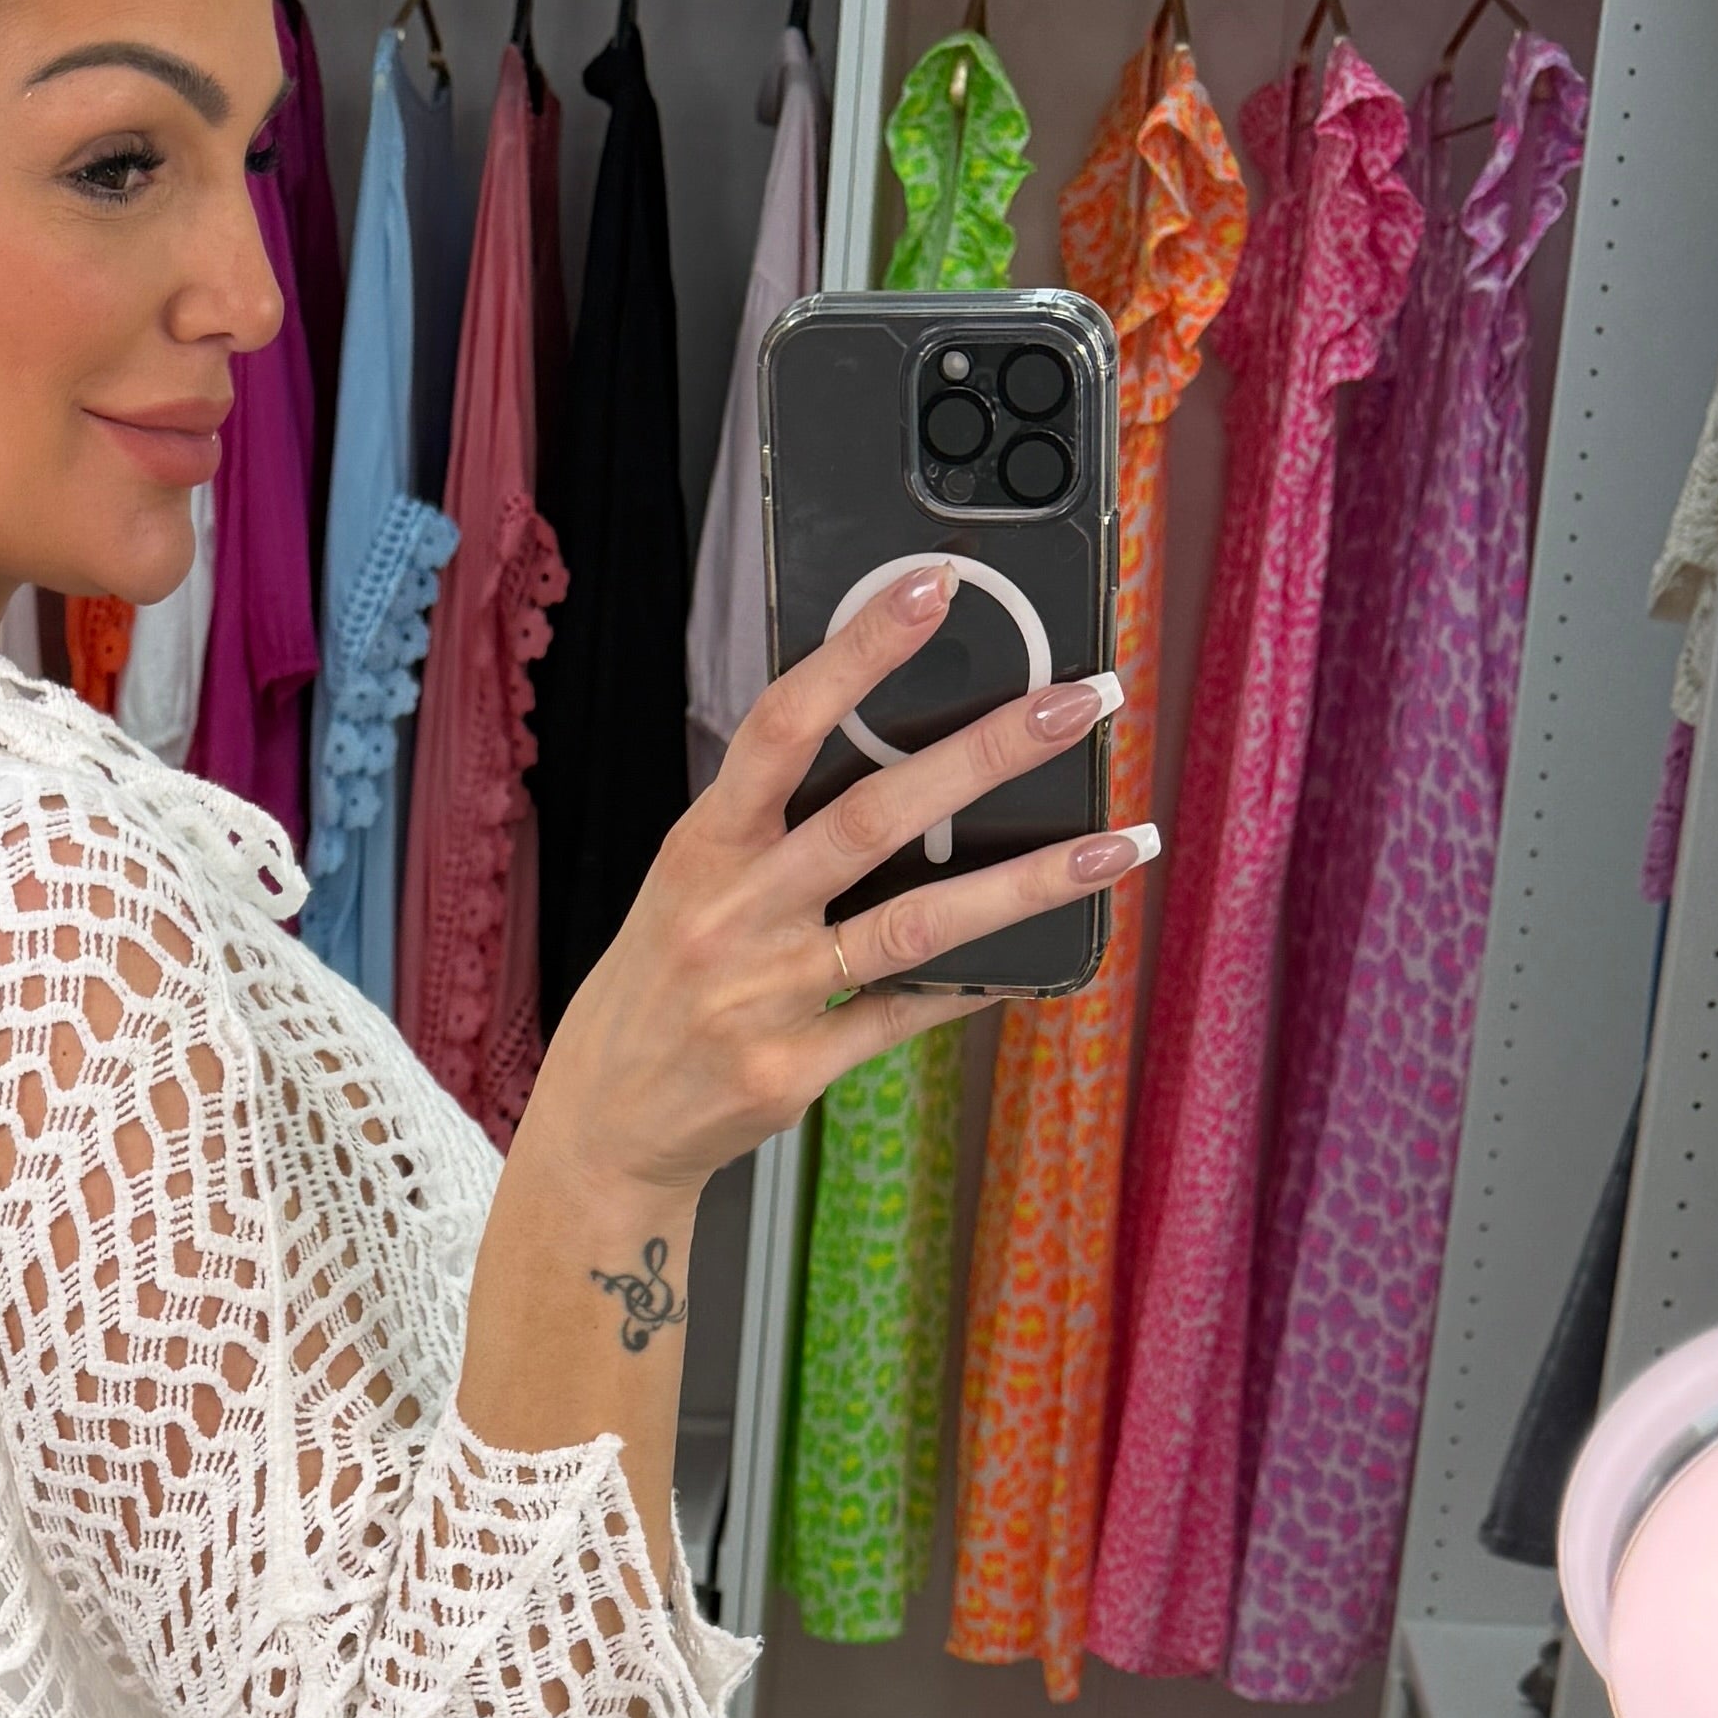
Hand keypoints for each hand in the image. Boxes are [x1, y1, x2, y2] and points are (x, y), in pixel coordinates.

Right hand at [527, 566, 1151, 1206]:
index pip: (782, 727)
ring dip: (1027, 881)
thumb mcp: (688, 887)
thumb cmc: (658, 990)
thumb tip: (899, 754)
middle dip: (986, 750)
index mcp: (701, 849)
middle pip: (873, 816)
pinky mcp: (792, 1073)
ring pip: (914, 925)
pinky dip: (979, 984)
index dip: (859, 653)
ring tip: (1117, 844)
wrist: (599, 1130)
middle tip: (1080, 701)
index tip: (934, 587)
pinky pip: (907, 1015)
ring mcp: (762, 999)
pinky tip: (1049, 959)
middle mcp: (730, 915)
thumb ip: (772, 827)